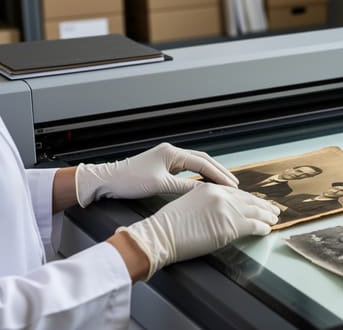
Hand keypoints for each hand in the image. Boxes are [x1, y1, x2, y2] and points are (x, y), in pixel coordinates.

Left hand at [75, 142, 237, 206]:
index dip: (219, 175)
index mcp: (172, 153)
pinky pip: (188, 169)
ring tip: (224, 185)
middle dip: (220, 172)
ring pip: (196, 164)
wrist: (106, 180)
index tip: (231, 187)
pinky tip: (206, 184)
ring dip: (211, 174)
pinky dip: (200, 176)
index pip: (203, 164)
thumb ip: (184, 187)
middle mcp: (172, 152)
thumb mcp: (159, 185)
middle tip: (234, 185)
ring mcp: (167, 158)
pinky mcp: (163, 166)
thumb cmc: (129, 180)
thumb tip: (204, 192)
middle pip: (203, 161)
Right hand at [117, 183, 279, 279]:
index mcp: (209, 188)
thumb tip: (218, 210)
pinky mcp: (230, 226)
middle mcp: (220, 195)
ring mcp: (227, 210)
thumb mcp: (187, 202)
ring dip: (267, 215)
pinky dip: (262, 227)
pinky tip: (267, 229)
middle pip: (248, 200)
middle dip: (263, 205)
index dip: (249, 198)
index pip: (236, 193)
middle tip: (273, 208)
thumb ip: (206, 202)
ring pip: (255, 211)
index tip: (257, 202)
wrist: (159, 235)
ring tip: (274, 218)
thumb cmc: (167, 225)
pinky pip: (253, 226)